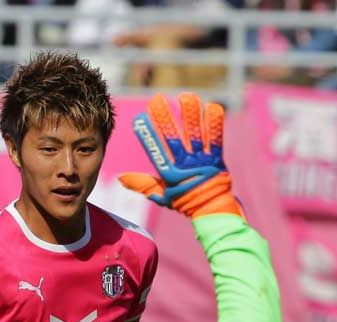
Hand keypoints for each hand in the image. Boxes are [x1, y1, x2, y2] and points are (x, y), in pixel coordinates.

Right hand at [118, 93, 241, 218]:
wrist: (211, 209)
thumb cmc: (184, 200)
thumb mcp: (161, 194)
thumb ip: (142, 184)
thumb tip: (120, 178)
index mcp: (169, 172)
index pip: (156, 149)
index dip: (147, 134)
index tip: (139, 118)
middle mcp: (184, 164)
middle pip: (173, 137)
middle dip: (164, 117)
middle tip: (156, 99)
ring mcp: (201, 160)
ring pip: (195, 133)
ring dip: (190, 114)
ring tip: (185, 96)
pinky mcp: (217, 157)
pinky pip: (216, 137)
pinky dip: (214, 122)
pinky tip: (211, 106)